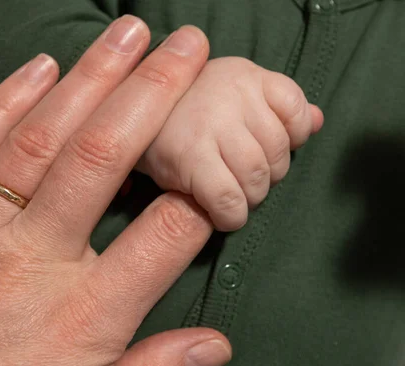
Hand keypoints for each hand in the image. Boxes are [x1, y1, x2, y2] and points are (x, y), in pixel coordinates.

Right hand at [137, 57, 324, 230]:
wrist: (118, 121)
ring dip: (248, 199)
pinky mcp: (188, 157)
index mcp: (243, 74)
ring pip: (258, 179)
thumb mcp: (230, 98)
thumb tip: (319, 121)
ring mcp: (209, 123)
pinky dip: (232, 216)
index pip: (296, 109)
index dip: (291, 140)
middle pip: (278, 153)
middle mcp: (229, 92)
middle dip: (266, 178)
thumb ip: (277, 108)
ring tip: (227, 195)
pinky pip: (230, 199)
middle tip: (239, 180)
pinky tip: (220, 215)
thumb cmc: (181, 116)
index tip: (264, 152)